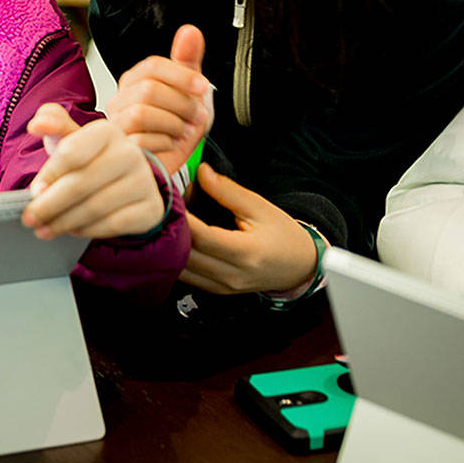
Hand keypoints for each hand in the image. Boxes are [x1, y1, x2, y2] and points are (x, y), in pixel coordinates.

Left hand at [21, 104, 165, 239]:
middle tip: (29, 219)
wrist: (125, 181)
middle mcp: (130, 154)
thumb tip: (36, 125)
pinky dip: (88, 230)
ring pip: (95, 207)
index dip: (49, 175)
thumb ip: (50, 124)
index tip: (33, 191)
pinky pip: (113, 224)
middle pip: (81, 183)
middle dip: (50, 205)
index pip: (72, 153)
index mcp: (107, 132)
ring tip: (43, 229)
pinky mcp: (150, 208)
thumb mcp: (69, 137)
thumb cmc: (89, 159)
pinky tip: (71, 231)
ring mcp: (144, 182)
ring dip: (63, 222)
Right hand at [106, 24, 211, 175]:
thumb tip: (190, 30)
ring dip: (175, 124)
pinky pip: (141, 140)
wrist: (176, 160)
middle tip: (196, 117)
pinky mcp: (119, 148)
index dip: (182, 75)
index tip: (203, 87)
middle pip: (149, 89)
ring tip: (183, 131)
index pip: (152, 66)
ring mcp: (116, 125)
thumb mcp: (190, 90)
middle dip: (182, 104)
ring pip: (142, 113)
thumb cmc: (179, 124)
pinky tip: (171, 144)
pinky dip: (166, 143)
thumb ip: (188, 60)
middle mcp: (119, 100)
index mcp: (134, 81)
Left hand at [178, 164, 318, 294]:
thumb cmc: (283, 235)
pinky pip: (186, 277)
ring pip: (179, 270)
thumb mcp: (260, 207)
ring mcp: (222, 286)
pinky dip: (174, 259)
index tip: (169, 198)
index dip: (181, 217)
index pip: (201, 237)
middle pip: (185, 255)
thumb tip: (201, 171)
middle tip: (163, 207)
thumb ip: (227, 190)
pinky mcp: (215, 290)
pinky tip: (173, 240)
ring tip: (166, 222)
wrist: (300, 266)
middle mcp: (232, 275)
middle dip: (169, 229)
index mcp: (246, 252)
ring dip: (167, 246)